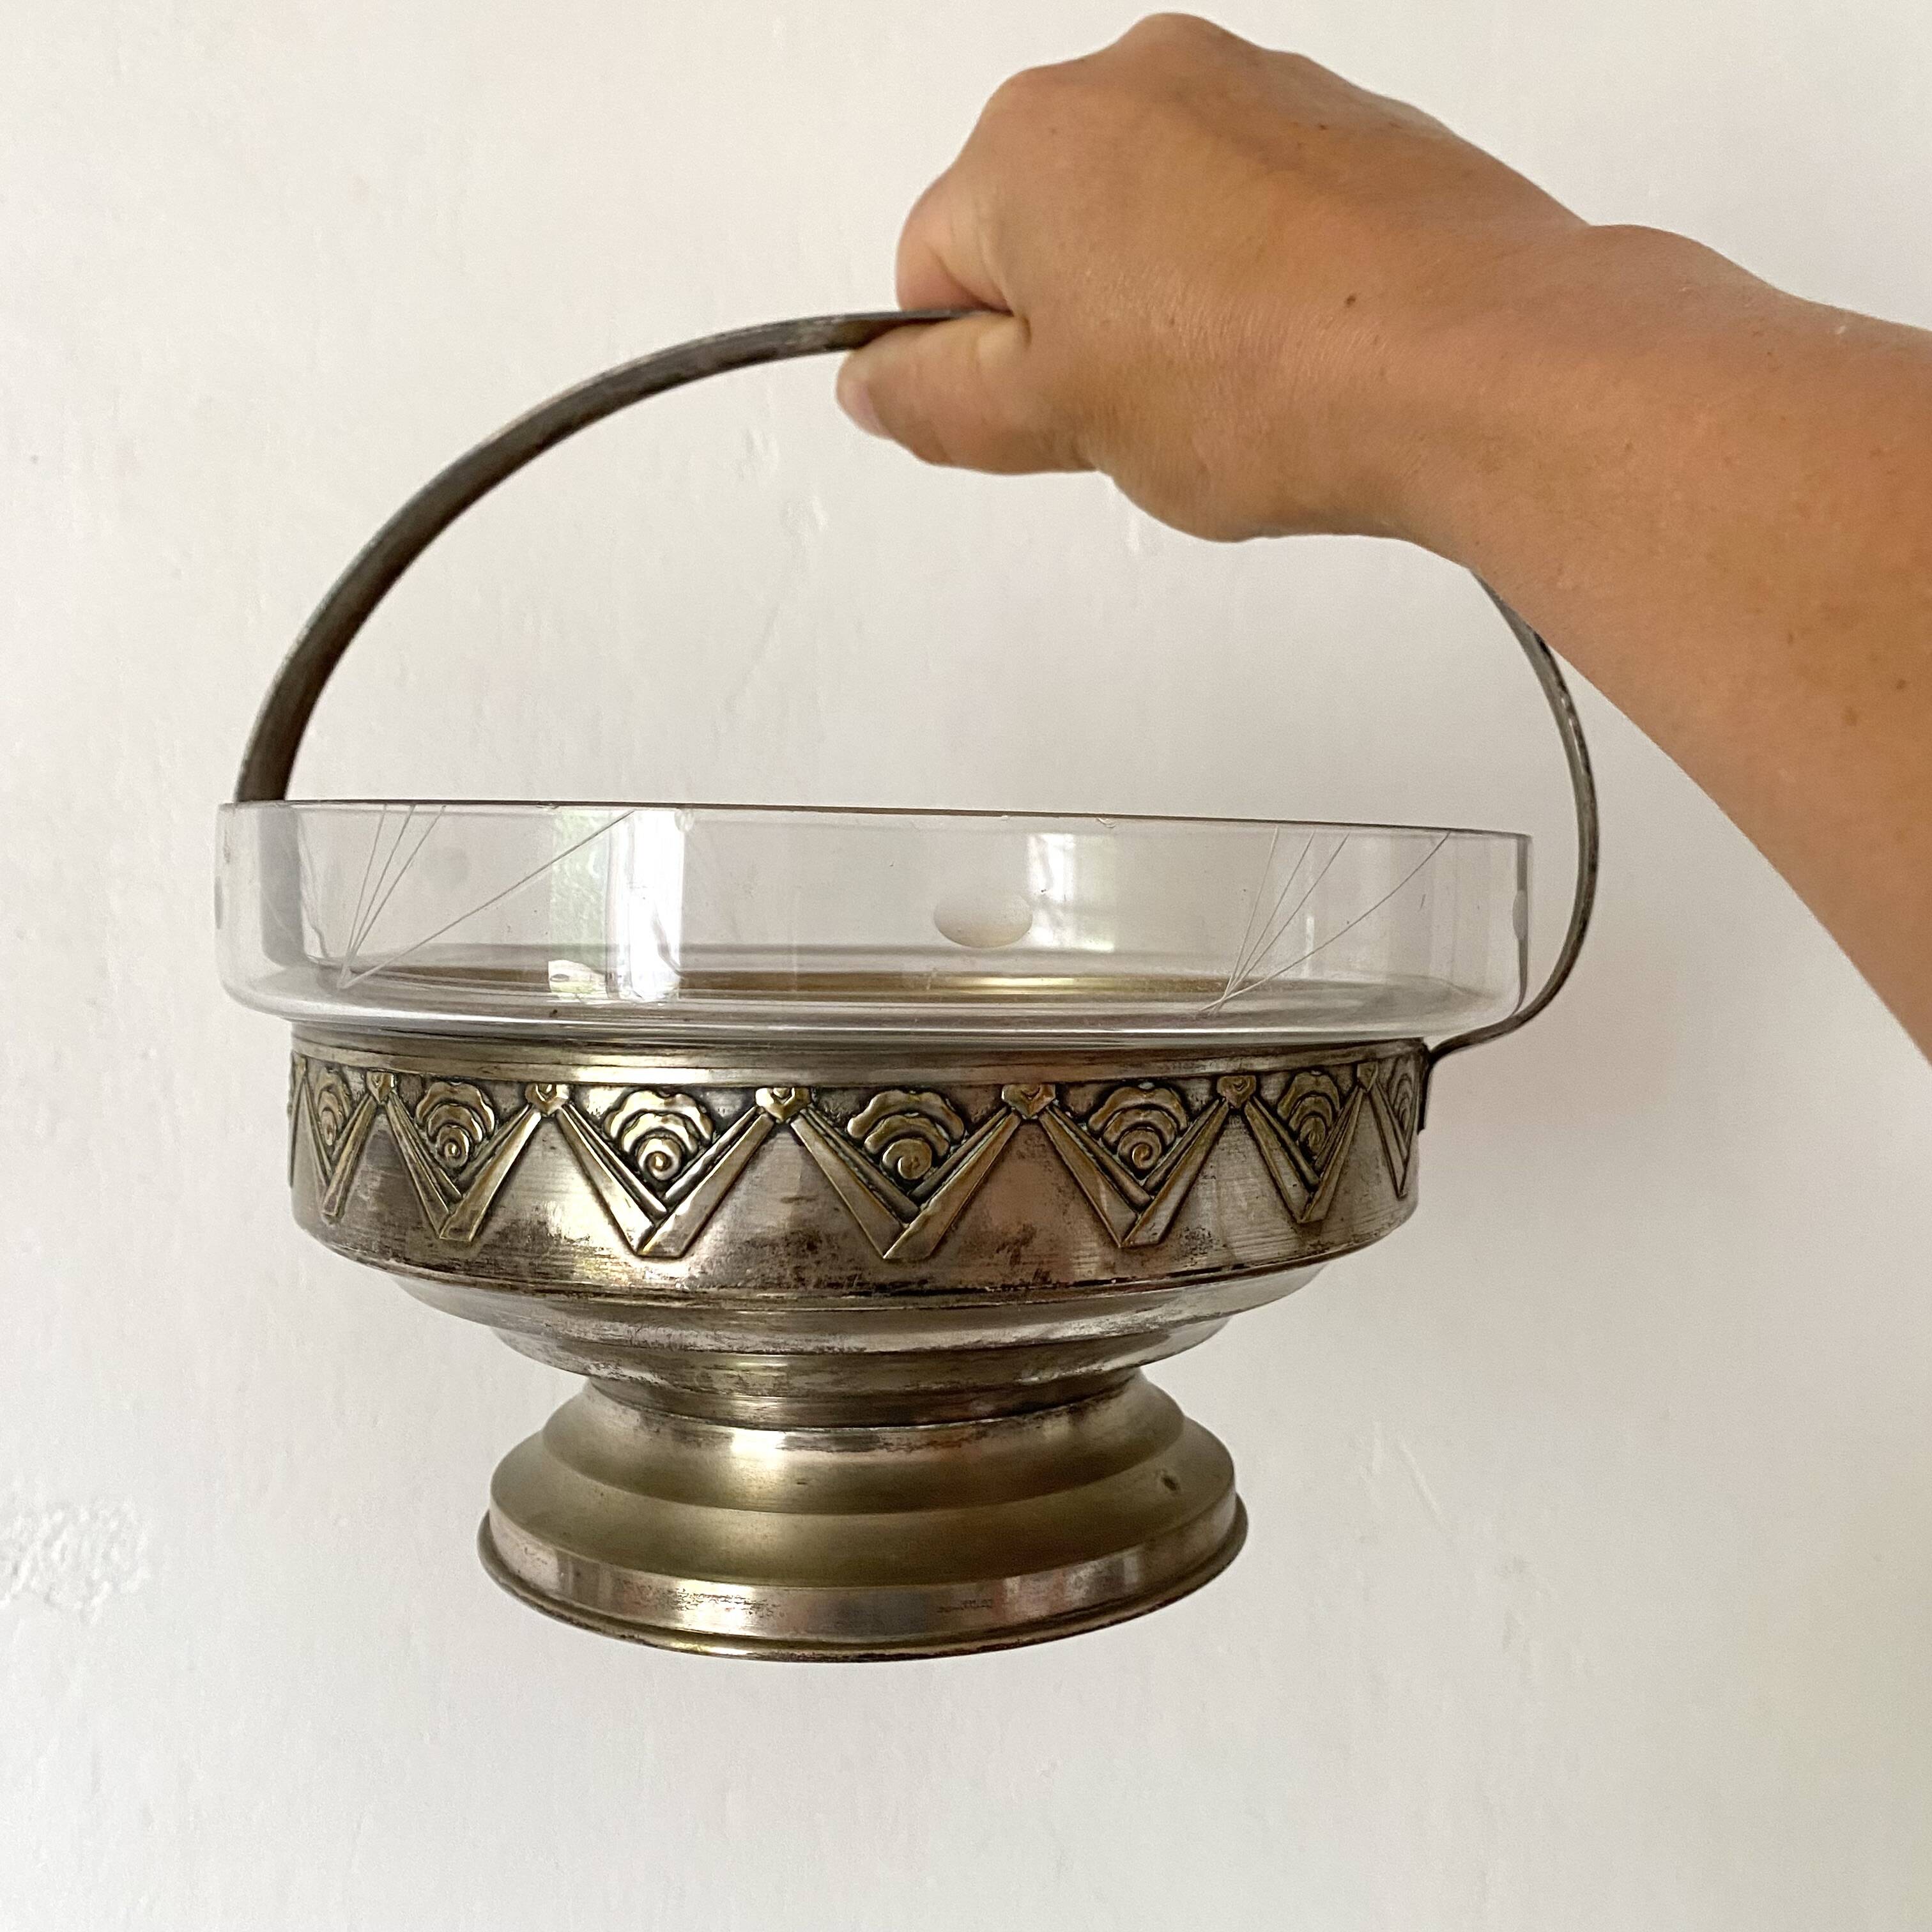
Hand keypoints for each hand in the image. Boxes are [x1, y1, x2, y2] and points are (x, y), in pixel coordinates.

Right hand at [835, 13, 1582, 543]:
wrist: (1478, 362)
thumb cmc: (1271, 380)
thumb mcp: (1053, 422)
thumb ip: (933, 401)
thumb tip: (875, 385)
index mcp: (1029, 140)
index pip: (931, 273)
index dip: (975, 373)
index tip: (1041, 424)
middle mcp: (1133, 79)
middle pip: (1039, 234)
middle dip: (1070, 331)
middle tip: (1140, 415)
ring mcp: (1246, 89)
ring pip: (1146, 223)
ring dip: (1161, 309)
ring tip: (1229, 392)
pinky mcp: (1337, 124)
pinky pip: (1246, 213)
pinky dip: (1249, 281)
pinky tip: (1290, 354)